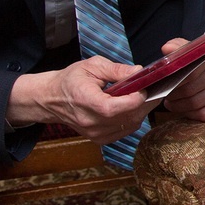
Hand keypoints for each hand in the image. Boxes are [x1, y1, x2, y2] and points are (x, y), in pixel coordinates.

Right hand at [8, 56, 158, 144]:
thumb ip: (117, 69)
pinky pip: (125, 131)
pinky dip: (133, 119)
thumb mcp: (92, 66)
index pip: (114, 108)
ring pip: (129, 125)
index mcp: (86, 101)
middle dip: (145, 103)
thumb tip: (139, 72)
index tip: (145, 87)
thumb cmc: (71, 80)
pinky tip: (133, 107)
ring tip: (144, 97)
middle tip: (153, 89)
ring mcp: (94, 133)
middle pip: (127, 117)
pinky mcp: (99, 139)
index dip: (134, 99)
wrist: (51, 99)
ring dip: (141, 111)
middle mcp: (90, 122)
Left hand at [160, 39, 204, 121]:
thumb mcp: (185, 50)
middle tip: (166, 95)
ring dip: (179, 106)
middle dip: (174, 96)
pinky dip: (191, 114)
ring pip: (197, 104)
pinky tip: (185, 109)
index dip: (174, 82)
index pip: (190, 73)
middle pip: (191, 90)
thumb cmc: (194, 60)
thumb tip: (167, 49)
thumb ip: (176, 48)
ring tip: (171, 103)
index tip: (165, 85)